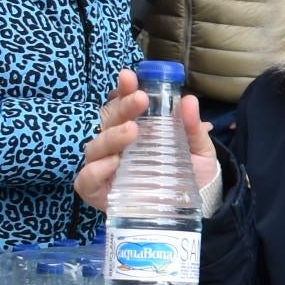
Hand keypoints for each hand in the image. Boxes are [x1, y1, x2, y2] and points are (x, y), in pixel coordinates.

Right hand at [76, 70, 219, 212]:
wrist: (197, 208)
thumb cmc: (192, 173)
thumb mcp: (198, 149)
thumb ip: (192, 128)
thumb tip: (189, 100)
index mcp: (136, 131)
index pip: (123, 107)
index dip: (123, 91)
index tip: (130, 76)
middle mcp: (117, 148)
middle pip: (108, 123)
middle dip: (121, 109)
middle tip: (140, 100)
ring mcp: (106, 170)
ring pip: (94, 148)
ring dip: (110, 136)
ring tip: (131, 131)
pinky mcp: (100, 193)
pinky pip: (85, 180)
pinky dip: (95, 171)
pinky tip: (112, 163)